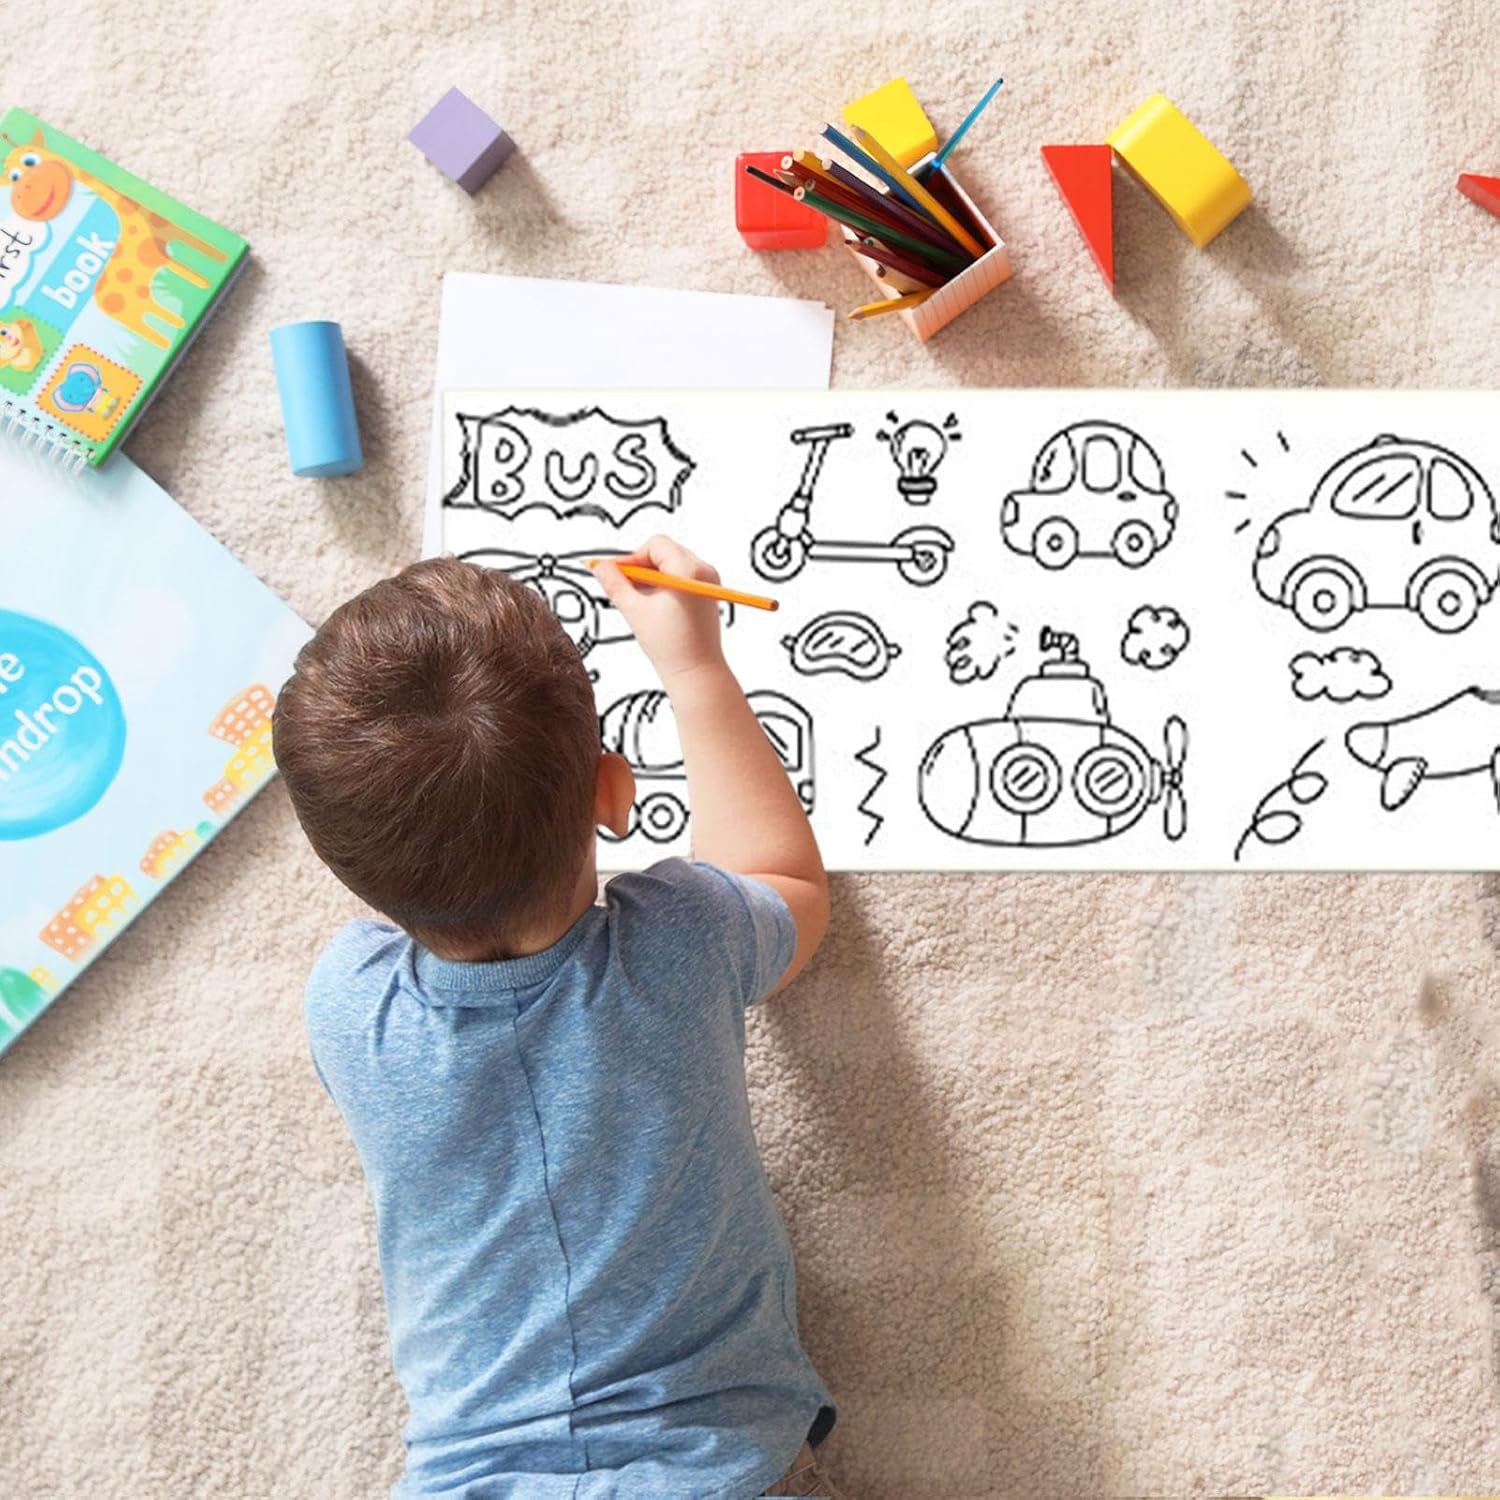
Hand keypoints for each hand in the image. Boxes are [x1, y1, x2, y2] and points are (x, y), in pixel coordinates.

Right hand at [593, 535, 726, 687]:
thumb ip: (614, 583)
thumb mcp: (635, 610)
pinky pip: (682, 577)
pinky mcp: (708, 594)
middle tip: (622, 584)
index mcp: (688, 570)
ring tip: (637, 598)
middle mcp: (704, 572)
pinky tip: (653, 604)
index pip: (655, 545)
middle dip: (640, 566)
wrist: (696, 673)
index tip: (613, 571)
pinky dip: (664, 584)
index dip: (630, 557)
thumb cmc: (672, 647)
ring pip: (672, 564)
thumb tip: (600, 567)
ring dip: (651, 576)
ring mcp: (709, 583)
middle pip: (665, 551)